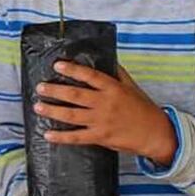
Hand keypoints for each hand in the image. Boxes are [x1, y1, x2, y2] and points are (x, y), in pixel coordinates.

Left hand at [34, 63, 175, 165]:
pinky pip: (76, 137)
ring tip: (38, 107)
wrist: (156, 133)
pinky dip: (61, 137)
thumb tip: (107, 58)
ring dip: (52, 111)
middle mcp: (105, 103)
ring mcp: (102, 121)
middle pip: (75, 95)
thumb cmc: (143, 108)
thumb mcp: (132, 86)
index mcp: (113, 89)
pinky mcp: (100, 137)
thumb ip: (118, 73)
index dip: (73, 70)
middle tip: (40, 87)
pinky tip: (48, 135)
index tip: (57, 65)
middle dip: (55, 91)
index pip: (90, 76)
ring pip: (72, 115)